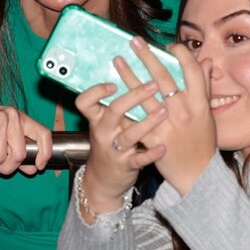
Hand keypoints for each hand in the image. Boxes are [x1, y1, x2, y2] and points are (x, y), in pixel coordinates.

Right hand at [75, 79, 167, 221]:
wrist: (103, 179)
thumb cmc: (110, 142)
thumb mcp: (106, 123)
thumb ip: (116, 101)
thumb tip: (131, 69)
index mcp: (97, 118)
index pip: (85, 101)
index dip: (97, 91)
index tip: (114, 83)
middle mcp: (103, 132)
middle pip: (113, 111)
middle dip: (133, 96)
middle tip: (153, 84)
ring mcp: (114, 149)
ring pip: (129, 135)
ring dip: (148, 122)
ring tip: (165, 111)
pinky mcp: (126, 165)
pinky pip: (139, 159)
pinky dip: (151, 153)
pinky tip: (163, 147)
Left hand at [121, 37, 217, 195]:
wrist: (197, 173)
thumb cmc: (203, 141)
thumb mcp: (208, 113)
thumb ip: (205, 86)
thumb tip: (206, 61)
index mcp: (199, 103)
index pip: (191, 70)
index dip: (180, 54)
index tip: (168, 45)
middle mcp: (184, 111)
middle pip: (163, 78)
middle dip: (148, 57)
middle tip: (134, 41)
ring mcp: (167, 125)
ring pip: (144, 95)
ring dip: (129, 75)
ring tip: (117, 60)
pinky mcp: (152, 138)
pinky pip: (135, 119)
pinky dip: (123, 105)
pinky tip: (111, 93)